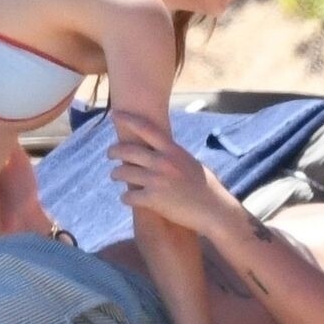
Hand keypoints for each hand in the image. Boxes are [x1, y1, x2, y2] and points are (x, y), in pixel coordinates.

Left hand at [106, 111, 231, 232]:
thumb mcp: (190, 162)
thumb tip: (161, 148)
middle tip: (109, 154)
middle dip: (113, 151)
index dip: (128, 119)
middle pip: (127, 151)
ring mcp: (156, 181)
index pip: (146, 129)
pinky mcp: (152, 200)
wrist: (213, 209)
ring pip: (122, 172)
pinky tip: (127, 199)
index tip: (114, 114)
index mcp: (172, 151)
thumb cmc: (206, 187)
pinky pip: (128, 196)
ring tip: (116, 176)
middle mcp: (162, 162)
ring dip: (116, 174)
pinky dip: (125, 198)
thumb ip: (173, 155)